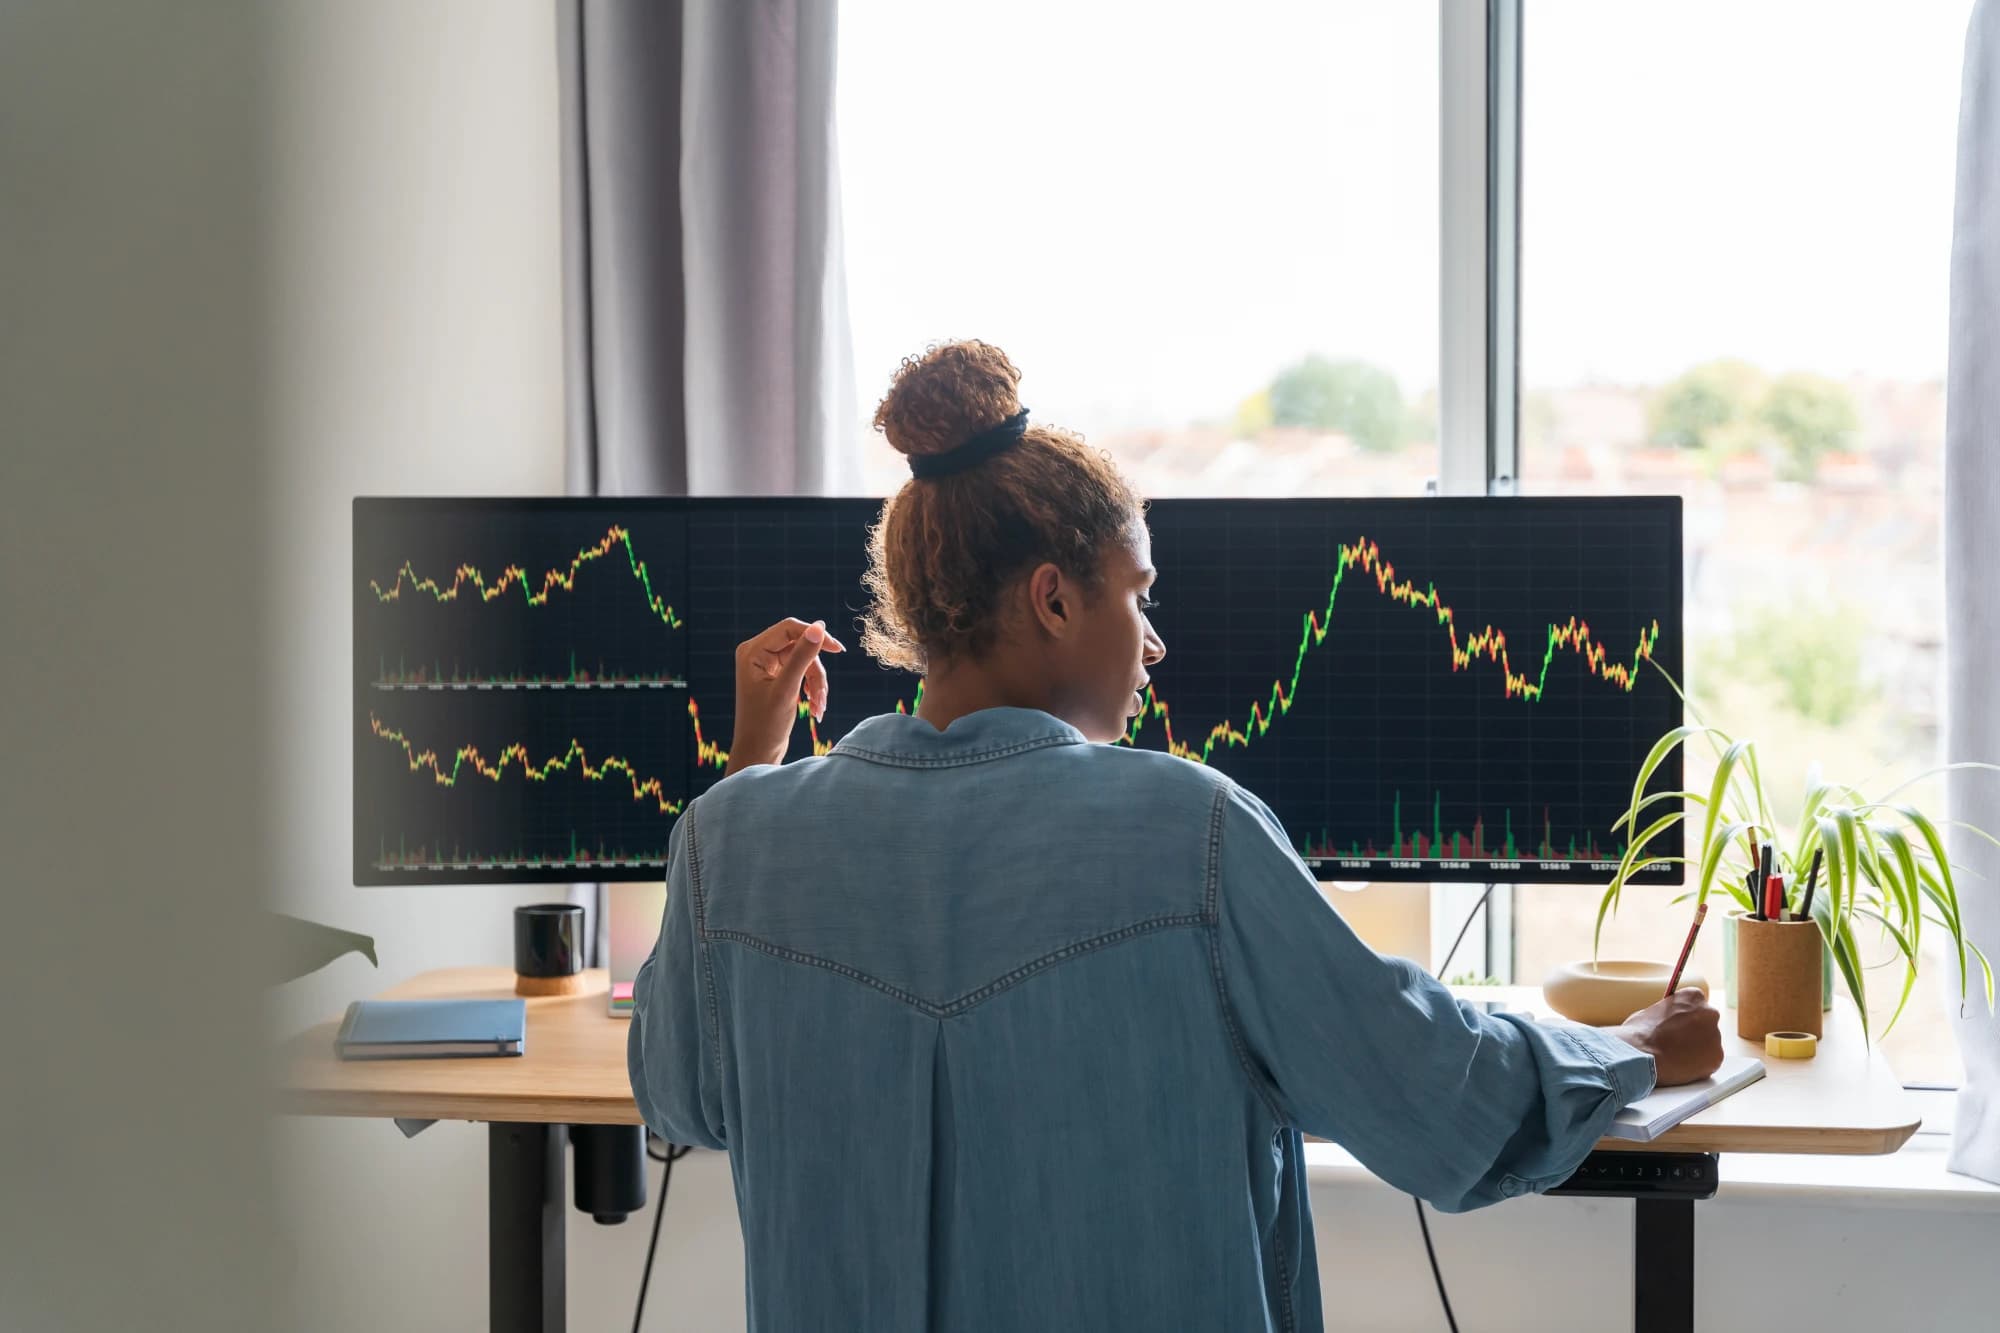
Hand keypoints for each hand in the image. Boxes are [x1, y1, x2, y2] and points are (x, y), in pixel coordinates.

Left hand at [725, 618, 845, 775]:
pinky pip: (802, 672)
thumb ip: (803, 656)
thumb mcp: (787, 689)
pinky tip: (814, 708)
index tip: (838, 649)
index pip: (789, 629)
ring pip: (805, 661)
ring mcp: (767, 665)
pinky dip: (812, 688)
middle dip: (815, 672)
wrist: (758, 753)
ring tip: (818, 708)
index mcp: (753, 651)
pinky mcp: (776, 676)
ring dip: (816, 683)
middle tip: (822, 696)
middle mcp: (757, 653)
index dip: (815, 635)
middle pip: (800, 646)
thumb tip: (819, 626)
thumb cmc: (765, 725)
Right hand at [1609, 988, 1724, 1086]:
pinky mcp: (1717, 1057)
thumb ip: (1670, 1014)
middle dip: (1695, 1033)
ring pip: (1709, 1044)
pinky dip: (1700, 1066)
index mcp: (1694, 997)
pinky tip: (1682, 1066)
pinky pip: (1710, 1062)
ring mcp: (1716, 1036)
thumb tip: (1671, 1023)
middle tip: (1678, 1043)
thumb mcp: (1653, 1011)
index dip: (1687, 1017)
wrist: (1641, 1054)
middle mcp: (1710, 1012)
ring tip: (1677, 1057)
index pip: (1697, 1005)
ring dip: (1697, 1050)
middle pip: (1706, 1024)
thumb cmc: (1640, 1032)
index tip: (1680, 1025)